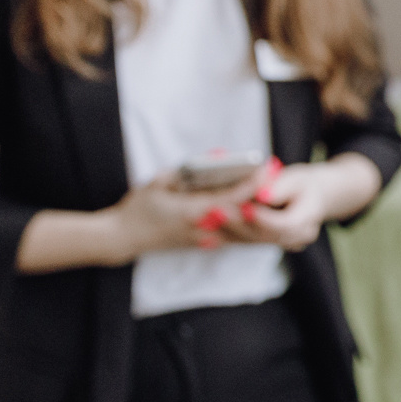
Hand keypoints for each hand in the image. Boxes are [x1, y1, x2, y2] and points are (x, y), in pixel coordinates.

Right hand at [113, 171, 261, 256]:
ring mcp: (204, 239)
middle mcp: (203, 228)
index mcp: (191, 211)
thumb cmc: (137, 208)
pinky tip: (261, 211)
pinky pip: (234, 234)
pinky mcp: (204, 244)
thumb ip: (185, 171)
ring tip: (275, 191)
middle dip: (262, 196)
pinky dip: (249, 223)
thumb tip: (214, 157)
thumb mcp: (157, 183)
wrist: (123, 238)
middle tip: (278, 178)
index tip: (267, 170)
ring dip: (260, 210)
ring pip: (242, 228)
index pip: (230, 198)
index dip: (251, 185)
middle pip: (243, 214)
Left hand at [215, 160, 329, 250]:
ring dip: (226, 231)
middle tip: (214, 212)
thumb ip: (280, 187)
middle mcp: (295, 237)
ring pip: (251, 240)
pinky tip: (205, 234)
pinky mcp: (264, 243)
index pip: (284, 224)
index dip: (264, 218)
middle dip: (237, 224)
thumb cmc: (301, 185)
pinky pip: (244, 242)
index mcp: (307, 219)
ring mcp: (279, 243)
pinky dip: (225, 235)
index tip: (245, 207)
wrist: (308, 199)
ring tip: (205, 219)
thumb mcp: (296, 179)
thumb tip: (261, 194)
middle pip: (263, 235)